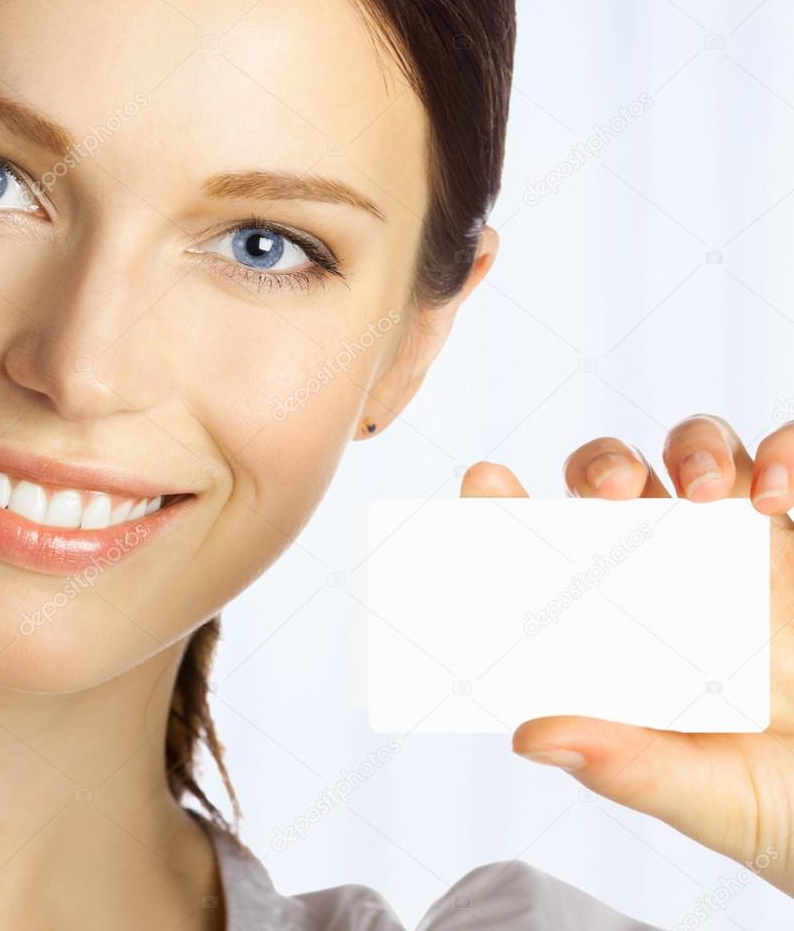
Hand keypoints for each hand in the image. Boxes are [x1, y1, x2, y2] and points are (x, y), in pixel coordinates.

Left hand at [460, 414, 793, 898]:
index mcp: (619, 620)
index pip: (547, 544)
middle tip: (609, 491)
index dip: (509, 506)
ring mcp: (736, 548)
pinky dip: (779, 454)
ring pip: (695, 454)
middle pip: (616, 481)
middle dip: (602, 466)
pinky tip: (772, 493)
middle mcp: (668, 571)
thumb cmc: (774, 797)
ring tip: (705, 490)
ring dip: (692, 450)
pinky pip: (785, 460)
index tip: (484, 482)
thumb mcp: (700, 790)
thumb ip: (624, 764)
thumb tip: (529, 737)